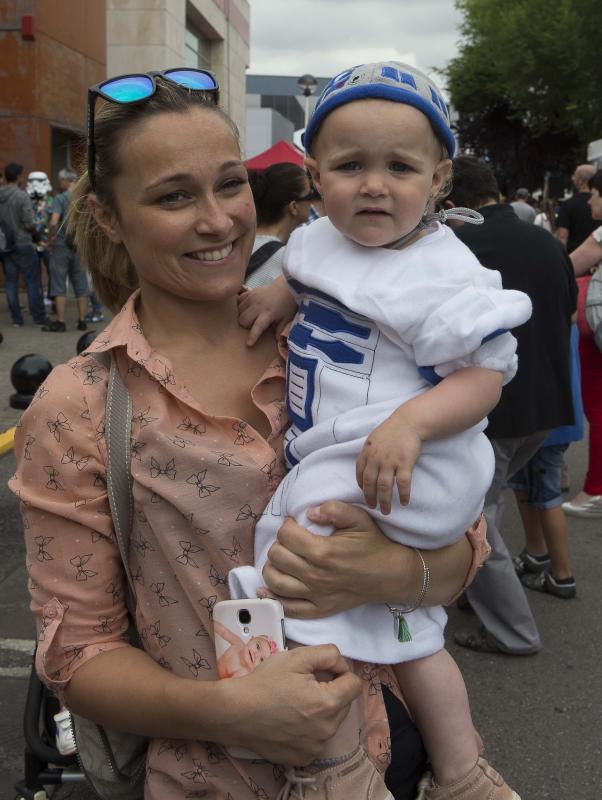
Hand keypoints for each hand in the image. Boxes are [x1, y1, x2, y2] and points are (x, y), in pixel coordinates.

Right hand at [225, 644, 360, 764]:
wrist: (235, 712)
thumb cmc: (265, 682)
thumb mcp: (297, 656)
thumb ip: (328, 654)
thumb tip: (342, 664)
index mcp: (329, 702)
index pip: (354, 684)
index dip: (339, 672)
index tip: (321, 671)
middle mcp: (327, 729)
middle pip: (344, 703)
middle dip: (331, 691)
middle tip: (304, 686)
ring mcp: (315, 747)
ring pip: (331, 722)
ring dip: (321, 711)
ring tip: (295, 704)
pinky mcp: (303, 758)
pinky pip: (317, 739)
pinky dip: (309, 730)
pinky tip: (290, 721)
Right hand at [238, 277, 296, 345]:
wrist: (287, 287)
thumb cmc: (287, 304)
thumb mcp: (286, 319)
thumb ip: (280, 330)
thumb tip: (277, 342)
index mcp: (268, 314)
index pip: (258, 327)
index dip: (253, 336)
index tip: (249, 344)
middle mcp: (258, 306)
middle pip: (243, 319)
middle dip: (245, 325)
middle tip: (252, 324)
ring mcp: (252, 298)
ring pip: (239, 310)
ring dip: (242, 315)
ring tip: (250, 316)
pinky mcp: (250, 292)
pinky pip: (239, 300)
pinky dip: (240, 305)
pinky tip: (246, 308)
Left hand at [260, 501, 409, 617]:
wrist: (390, 575)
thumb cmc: (373, 545)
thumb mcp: (358, 518)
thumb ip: (333, 509)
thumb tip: (309, 513)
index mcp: (323, 551)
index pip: (285, 536)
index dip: (287, 526)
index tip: (295, 525)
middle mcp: (315, 575)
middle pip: (277, 556)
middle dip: (279, 544)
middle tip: (290, 541)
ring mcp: (316, 595)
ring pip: (276, 582)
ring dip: (272, 567)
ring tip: (281, 559)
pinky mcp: (319, 609)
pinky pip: (288, 608)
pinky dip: (273, 598)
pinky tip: (268, 587)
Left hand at [356, 412, 422, 513]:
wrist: (408, 422)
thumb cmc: (391, 430)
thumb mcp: (373, 439)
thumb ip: (368, 453)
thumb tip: (365, 467)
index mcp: (367, 453)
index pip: (359, 473)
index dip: (362, 486)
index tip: (365, 493)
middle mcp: (376, 459)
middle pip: (370, 483)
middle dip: (370, 498)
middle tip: (373, 508)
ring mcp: (390, 461)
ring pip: (384, 486)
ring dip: (384, 501)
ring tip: (386, 511)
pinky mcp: (405, 463)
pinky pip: (403, 483)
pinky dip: (403, 494)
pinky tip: (404, 502)